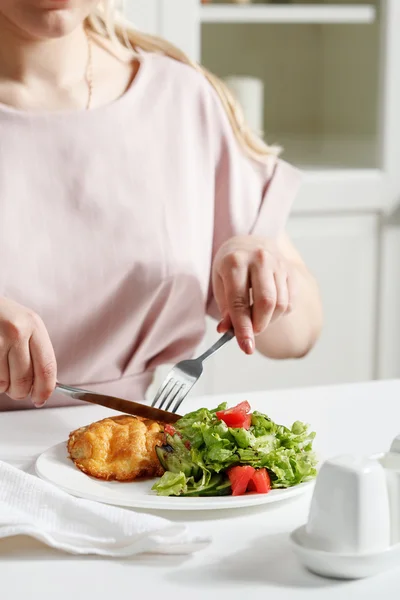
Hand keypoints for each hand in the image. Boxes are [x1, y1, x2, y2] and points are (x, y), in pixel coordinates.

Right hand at [0, 297, 56, 406]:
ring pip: (3, 383)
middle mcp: (17, 331)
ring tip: (2, 371)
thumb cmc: (2, 317)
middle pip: (24, 380)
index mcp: (34, 325)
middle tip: (18, 390)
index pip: (46, 367)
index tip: (41, 399)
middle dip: (21, 392)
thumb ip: (36, 351)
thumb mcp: (25, 325)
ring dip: (3, 386)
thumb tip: (44, 384)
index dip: (45, 389)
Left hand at [212, 236, 297, 353]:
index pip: (239, 301)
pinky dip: (280, 312)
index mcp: (235, 262)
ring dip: (269, 320)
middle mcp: (260, 259)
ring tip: (257, 318)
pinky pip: (290, 301)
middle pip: (266, 302)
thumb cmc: (230, 267)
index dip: (243, 327)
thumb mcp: (220, 284)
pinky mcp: (291, 270)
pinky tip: (269, 308)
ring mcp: (279, 263)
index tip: (246, 347)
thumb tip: (228, 332)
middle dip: (259, 325)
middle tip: (251, 332)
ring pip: (281, 304)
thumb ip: (226, 309)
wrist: (249, 243)